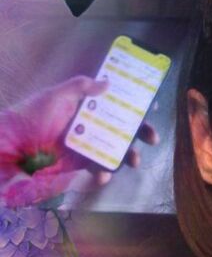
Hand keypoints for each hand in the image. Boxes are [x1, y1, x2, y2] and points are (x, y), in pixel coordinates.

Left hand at [0, 75, 159, 203]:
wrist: (10, 148)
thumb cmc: (31, 117)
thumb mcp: (55, 96)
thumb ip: (81, 87)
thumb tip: (107, 82)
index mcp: (86, 105)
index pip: (116, 102)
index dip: (136, 103)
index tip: (152, 105)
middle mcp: (91, 124)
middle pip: (123, 127)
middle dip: (141, 132)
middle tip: (152, 137)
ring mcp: (87, 145)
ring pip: (116, 149)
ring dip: (129, 155)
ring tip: (134, 161)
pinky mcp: (80, 164)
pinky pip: (98, 168)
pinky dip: (104, 173)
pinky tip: (102, 174)